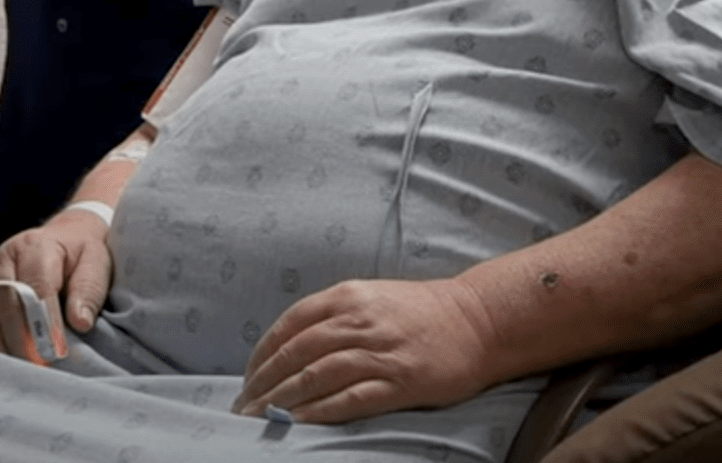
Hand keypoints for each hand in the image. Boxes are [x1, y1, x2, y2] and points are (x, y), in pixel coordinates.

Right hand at [0, 208, 111, 355]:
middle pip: (4, 302)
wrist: (64, 240)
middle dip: (21, 339)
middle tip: (38, 366)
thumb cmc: (80, 255)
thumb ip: (88, 290)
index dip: (45, 320)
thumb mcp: (96, 263)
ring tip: (20, 370)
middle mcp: (3, 259)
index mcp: (35, 246)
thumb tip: (80, 322)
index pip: (36, 285)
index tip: (57, 349)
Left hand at [233, 278, 498, 423]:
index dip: (262, 354)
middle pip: (296, 353)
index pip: (290, 324)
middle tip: (243, 408)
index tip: (248, 377)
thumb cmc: (422, 311)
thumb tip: (291, 347)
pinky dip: (317, 412)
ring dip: (281, 401)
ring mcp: (380, 351)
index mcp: (350, 296)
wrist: (478, 320)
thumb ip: (335, 316)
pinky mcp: (399, 381)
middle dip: (263, 383)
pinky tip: (298, 424)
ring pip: (315, 376)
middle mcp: (360, 320)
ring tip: (260, 420)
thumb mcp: (373, 298)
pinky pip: (348, 399)